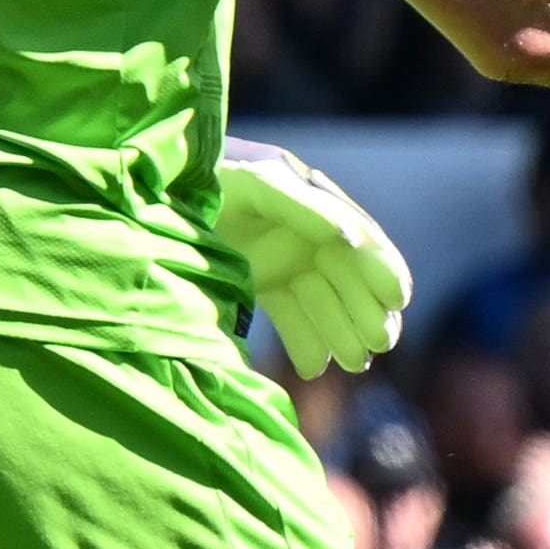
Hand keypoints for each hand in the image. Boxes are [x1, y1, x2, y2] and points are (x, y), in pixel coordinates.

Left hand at [216, 138, 412, 374]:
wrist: (150, 195)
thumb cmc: (206, 179)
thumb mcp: (256, 185)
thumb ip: (303, 206)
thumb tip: (350, 239)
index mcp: (308, 196)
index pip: (357, 237)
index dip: (381, 267)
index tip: (398, 299)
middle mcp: (301, 230)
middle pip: (346, 275)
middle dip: (365, 309)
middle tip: (378, 344)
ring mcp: (280, 257)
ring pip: (323, 299)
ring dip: (342, 330)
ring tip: (354, 363)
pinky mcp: (259, 281)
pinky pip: (291, 314)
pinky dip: (304, 341)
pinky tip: (313, 369)